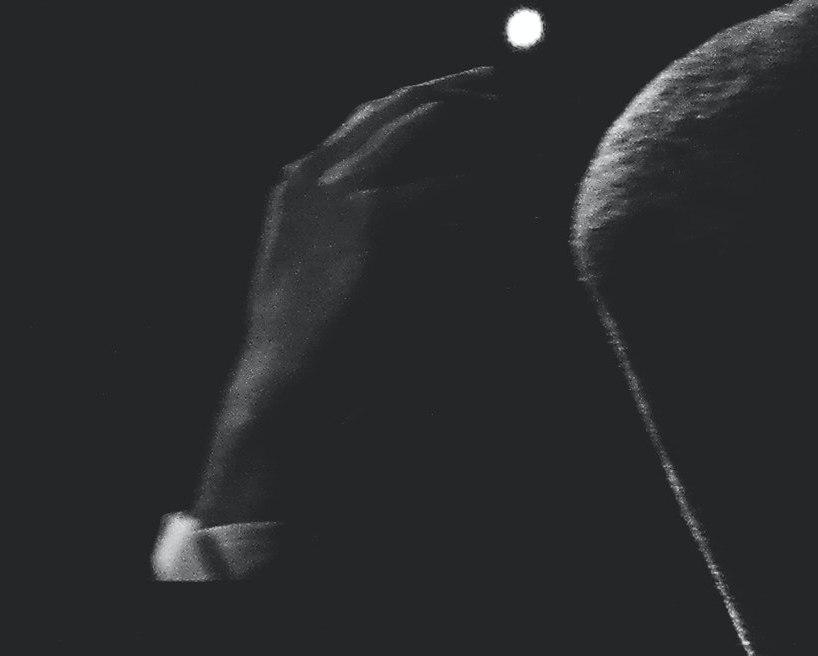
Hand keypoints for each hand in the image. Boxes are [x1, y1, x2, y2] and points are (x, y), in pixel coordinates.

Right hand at [184, 64, 605, 550]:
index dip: (422, 100)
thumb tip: (423, 227)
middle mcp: (313, 175)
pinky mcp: (375, 220)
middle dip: (456, 94)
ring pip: (423, 127)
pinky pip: (451, 188)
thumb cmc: (316, 363)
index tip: (470, 97)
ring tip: (525, 133)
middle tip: (506, 97)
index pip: (367, 118)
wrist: (289, 398)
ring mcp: (339, 191)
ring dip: (479, 124)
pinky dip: (493, 194)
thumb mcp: (330, 290)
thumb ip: (363, 248)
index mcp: (298, 187)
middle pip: (395, 105)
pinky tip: (528, 208)